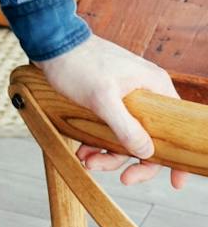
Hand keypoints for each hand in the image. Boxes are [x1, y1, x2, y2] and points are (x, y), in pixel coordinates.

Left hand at [38, 33, 187, 190]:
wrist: (50, 42)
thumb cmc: (77, 63)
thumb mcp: (102, 98)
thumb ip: (126, 127)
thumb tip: (148, 154)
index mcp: (154, 86)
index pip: (176, 129)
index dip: (177, 158)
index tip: (175, 183)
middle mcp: (146, 91)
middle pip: (150, 138)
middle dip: (132, 161)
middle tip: (121, 179)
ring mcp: (127, 95)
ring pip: (127, 136)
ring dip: (109, 154)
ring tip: (87, 160)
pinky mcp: (109, 98)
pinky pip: (111, 128)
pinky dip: (99, 142)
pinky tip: (83, 149)